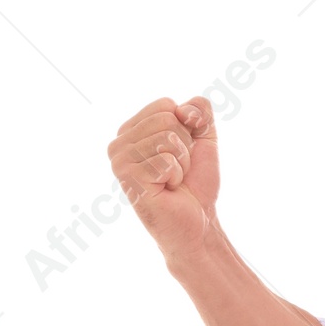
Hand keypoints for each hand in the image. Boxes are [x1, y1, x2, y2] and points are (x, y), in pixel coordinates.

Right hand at [108, 95, 222, 267]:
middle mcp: (119, 143)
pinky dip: (176, 176)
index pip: (165, 105)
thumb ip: (199, 110)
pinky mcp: (127, 177)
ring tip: (171, 181)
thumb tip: (184, 109)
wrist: (199, 220)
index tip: (180, 154)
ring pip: (166, 138)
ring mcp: (119, 160)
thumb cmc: (196, 182)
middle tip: (176, 170)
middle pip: (166, 119)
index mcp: (131, 130)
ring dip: (181, 163)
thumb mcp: (204, 137)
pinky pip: (166, 160)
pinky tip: (167, 190)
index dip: (186, 129)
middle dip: (184, 146)